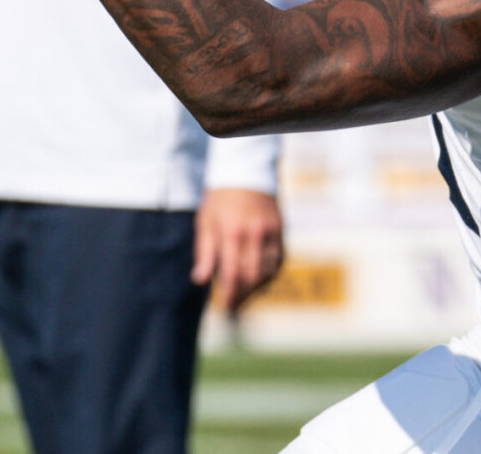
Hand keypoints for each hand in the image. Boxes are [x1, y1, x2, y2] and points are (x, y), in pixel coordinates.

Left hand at [192, 188, 283, 311]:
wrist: (246, 173)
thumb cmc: (220, 200)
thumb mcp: (205, 222)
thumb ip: (204, 252)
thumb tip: (200, 280)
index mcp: (231, 232)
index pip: (233, 273)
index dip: (230, 294)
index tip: (226, 307)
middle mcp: (254, 233)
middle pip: (252, 276)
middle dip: (243, 295)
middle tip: (234, 305)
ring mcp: (270, 232)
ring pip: (268, 271)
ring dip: (256, 287)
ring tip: (245, 294)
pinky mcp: (280, 230)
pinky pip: (278, 260)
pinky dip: (270, 274)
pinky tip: (259, 279)